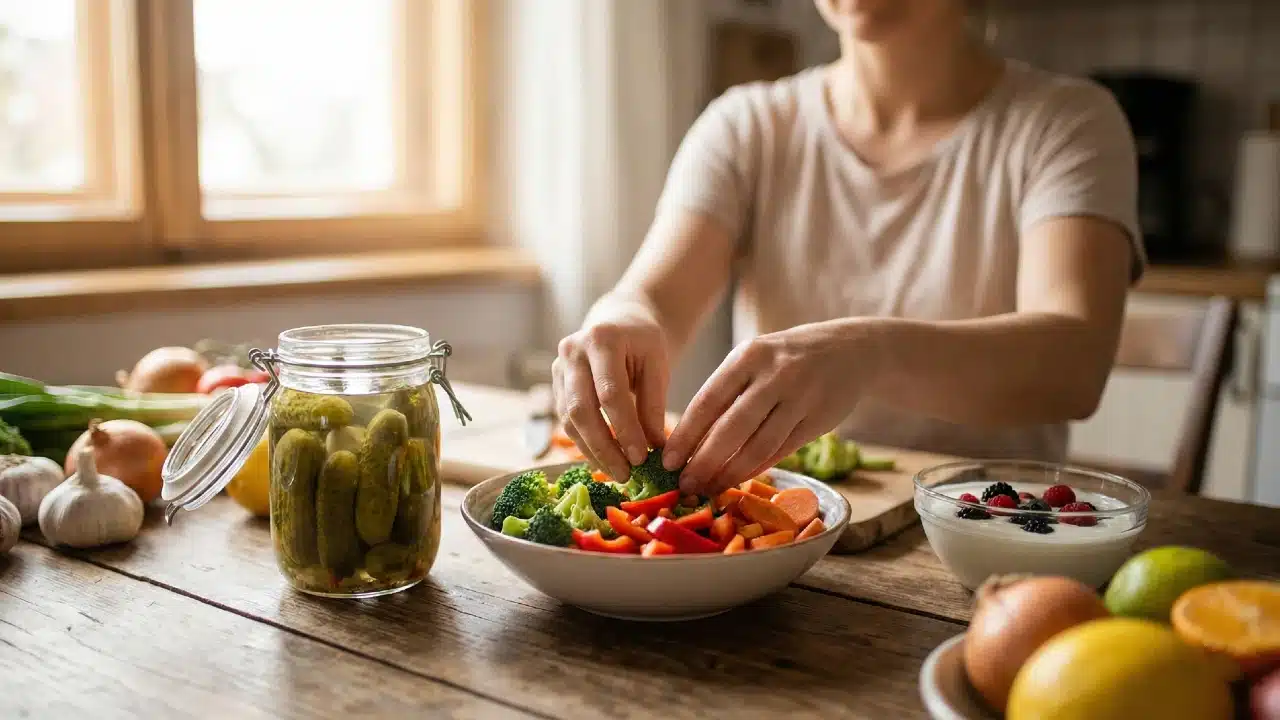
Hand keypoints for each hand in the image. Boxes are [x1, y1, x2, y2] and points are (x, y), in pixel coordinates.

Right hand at [552, 307, 670, 480]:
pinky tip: (604, 459)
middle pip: (581, 409)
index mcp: (601, 339)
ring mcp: (558, 367)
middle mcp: (572, 351)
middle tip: (626, 474)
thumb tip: (656, 449)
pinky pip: (566, 420)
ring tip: (618, 472)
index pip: (610, 394)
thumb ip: (654, 405)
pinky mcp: (555, 384)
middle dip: (604, 447)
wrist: (619, 321)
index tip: (642, 458)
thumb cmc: (643, 342)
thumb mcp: (657, 365)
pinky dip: (585, 443)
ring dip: (592, 450)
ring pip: (569, 419)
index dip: (625, 430)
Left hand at [662, 321, 878, 495]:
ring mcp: (800, 398)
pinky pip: (782, 451)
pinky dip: (757, 468)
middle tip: (684, 484)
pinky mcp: (819, 420)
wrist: (850, 350)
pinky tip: (738, 480)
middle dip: (704, 462)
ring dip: (730, 473)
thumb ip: (727, 393)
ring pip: (758, 445)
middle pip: (731, 428)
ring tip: (709, 489)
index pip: (708, 401)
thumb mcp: (755, 360)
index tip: (667, 461)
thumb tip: (689, 441)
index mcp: (748, 356)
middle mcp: (774, 375)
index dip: (685, 435)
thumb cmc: (786, 359)